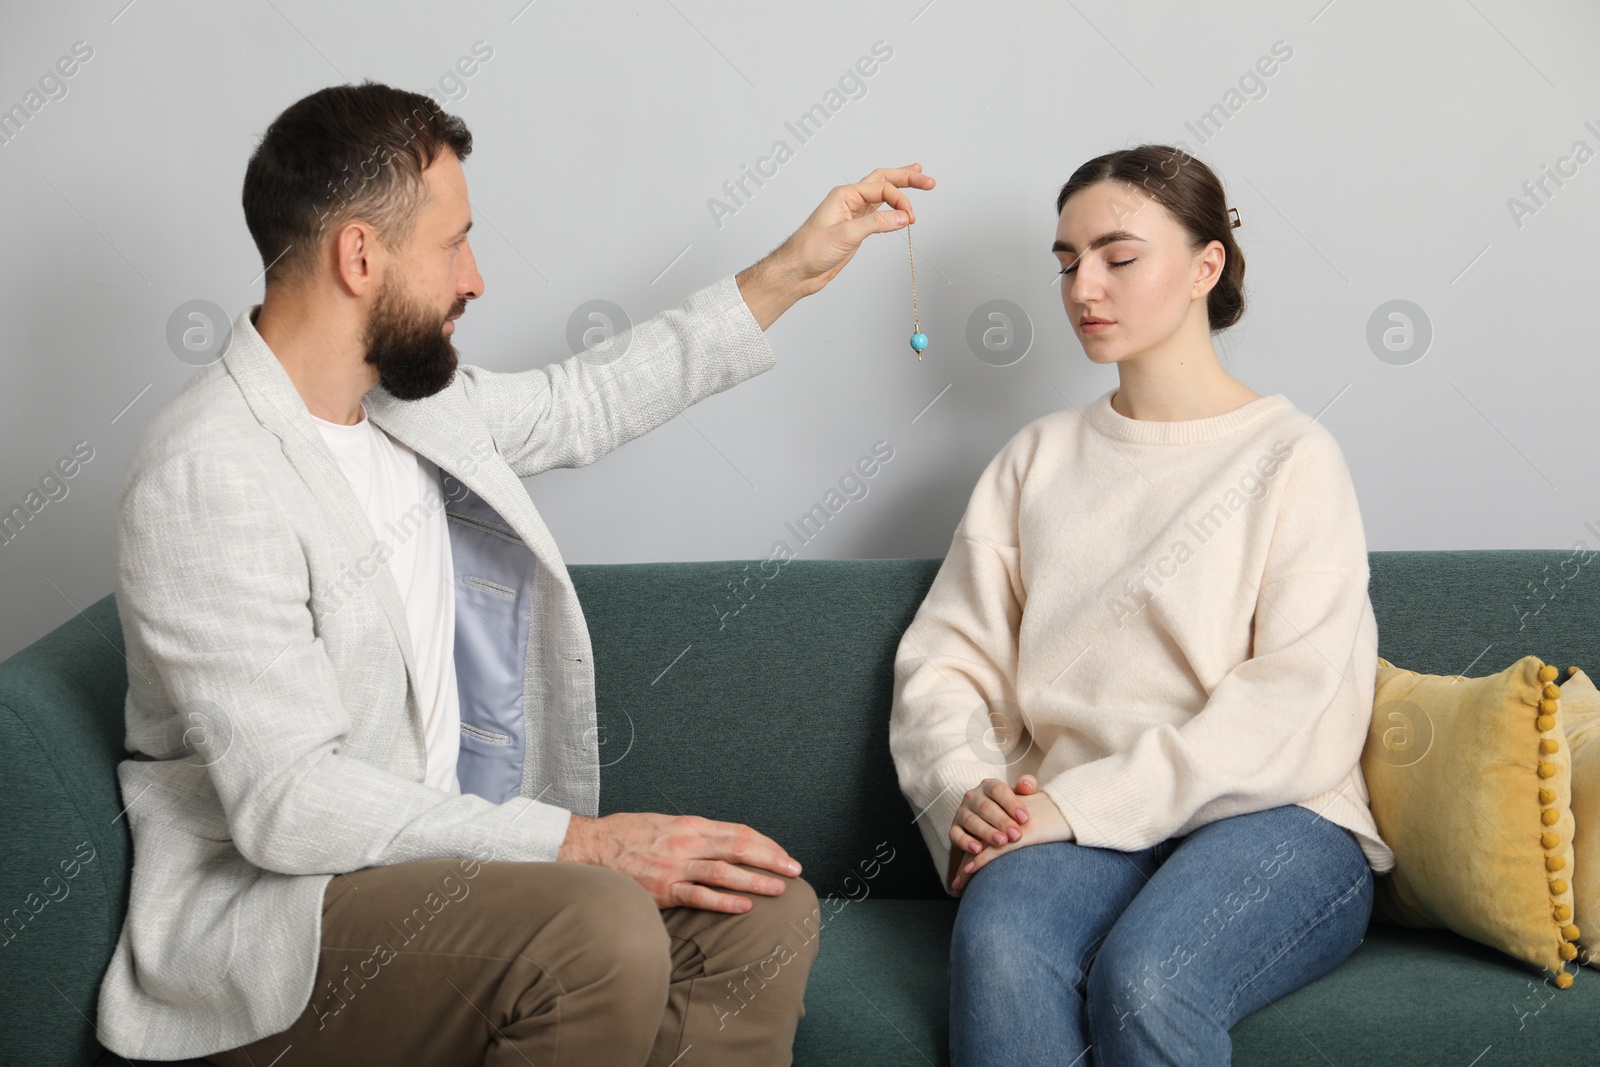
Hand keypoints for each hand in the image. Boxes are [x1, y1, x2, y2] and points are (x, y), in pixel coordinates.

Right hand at [557, 811, 801, 913]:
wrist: (588, 847)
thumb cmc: (624, 835)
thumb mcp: (663, 824)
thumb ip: (692, 834)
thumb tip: (718, 844)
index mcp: (689, 824)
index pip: (738, 832)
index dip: (765, 843)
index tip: (783, 854)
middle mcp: (686, 841)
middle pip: (739, 848)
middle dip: (771, 859)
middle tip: (794, 870)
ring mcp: (674, 866)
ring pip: (724, 871)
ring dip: (755, 880)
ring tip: (779, 888)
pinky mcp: (662, 889)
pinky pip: (698, 896)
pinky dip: (724, 901)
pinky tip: (744, 906)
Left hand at [736, 163, 935, 329]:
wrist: (798, 271)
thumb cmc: (810, 250)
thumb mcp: (846, 234)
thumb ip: (876, 223)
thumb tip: (903, 217)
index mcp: (844, 195)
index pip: (881, 188)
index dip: (900, 199)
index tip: (910, 216)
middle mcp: (850, 200)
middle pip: (883, 181)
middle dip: (907, 178)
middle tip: (927, 180)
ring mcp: (854, 213)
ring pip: (882, 194)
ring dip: (901, 188)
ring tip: (919, 180)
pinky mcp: (856, 228)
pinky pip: (879, 212)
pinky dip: (893, 208)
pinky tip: (901, 206)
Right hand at [948, 773, 1037, 857]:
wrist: (992, 824)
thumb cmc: (1010, 809)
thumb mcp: (1020, 795)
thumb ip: (1027, 785)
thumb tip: (1028, 787)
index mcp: (989, 786)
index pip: (998, 790)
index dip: (1011, 804)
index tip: (1025, 818)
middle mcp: (972, 796)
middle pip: (985, 807)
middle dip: (1002, 822)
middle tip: (1016, 835)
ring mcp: (961, 812)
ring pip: (971, 821)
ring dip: (986, 832)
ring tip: (1002, 842)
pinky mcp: (954, 828)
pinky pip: (956, 835)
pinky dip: (965, 842)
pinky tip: (978, 850)